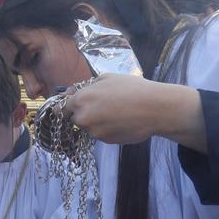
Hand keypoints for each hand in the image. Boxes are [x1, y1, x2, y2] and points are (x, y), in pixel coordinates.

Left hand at [63, 75, 205, 150]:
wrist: (154, 108)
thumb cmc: (133, 89)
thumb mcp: (107, 78)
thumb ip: (88, 86)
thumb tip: (75, 91)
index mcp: (81, 99)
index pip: (63, 108)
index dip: (70, 106)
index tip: (75, 107)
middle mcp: (83, 117)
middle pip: (75, 119)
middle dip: (84, 115)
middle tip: (101, 108)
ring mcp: (94, 131)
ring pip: (89, 128)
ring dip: (96, 123)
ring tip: (115, 114)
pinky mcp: (105, 141)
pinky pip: (101, 135)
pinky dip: (107, 130)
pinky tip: (121, 122)